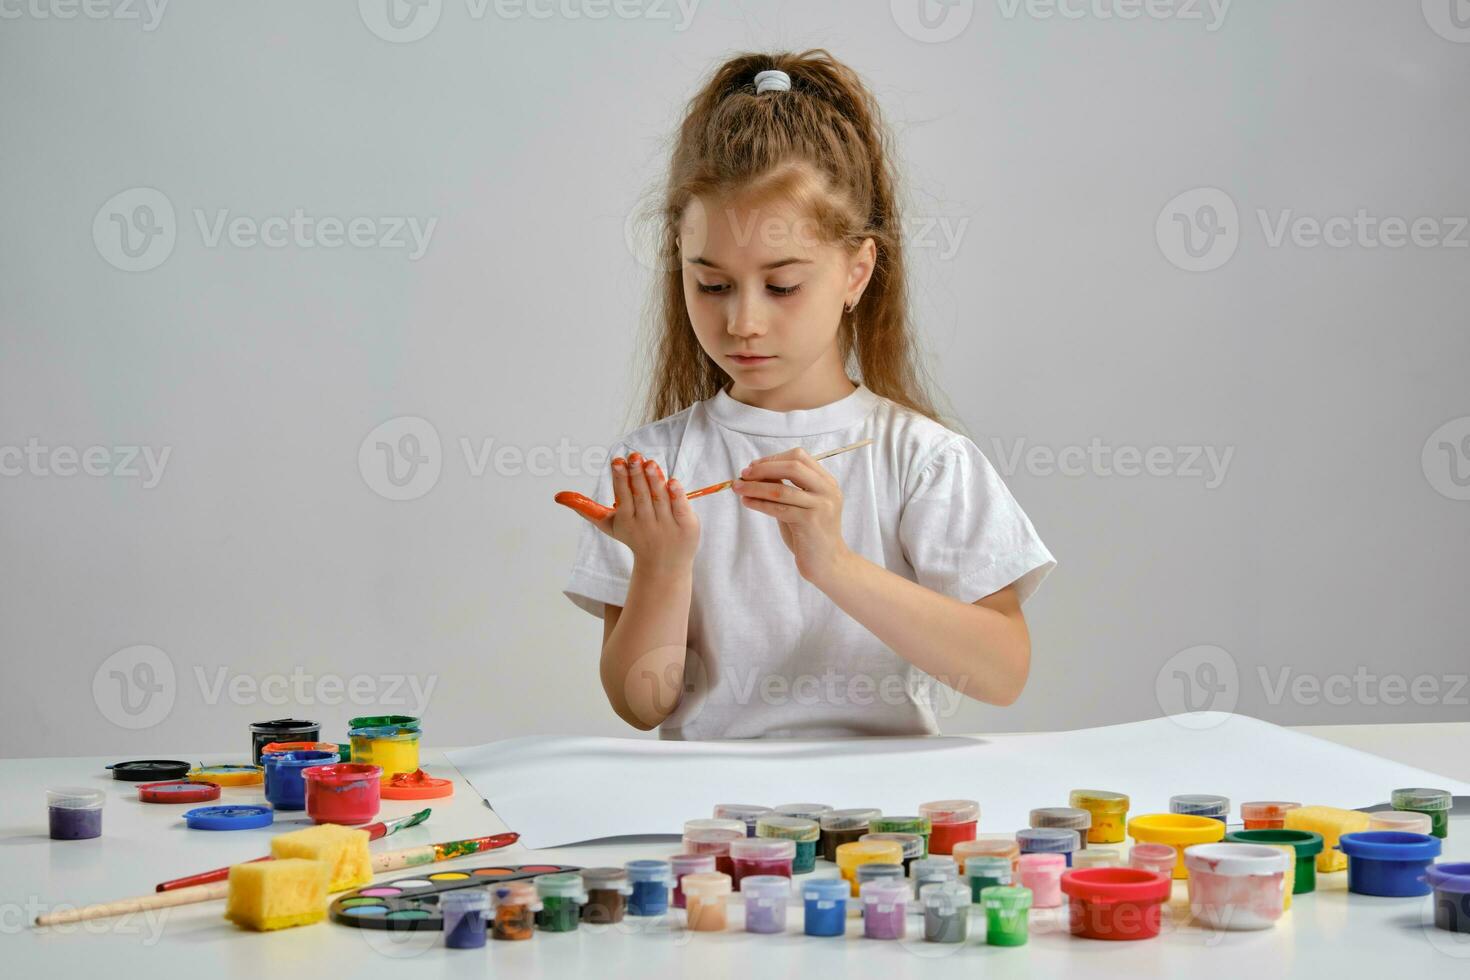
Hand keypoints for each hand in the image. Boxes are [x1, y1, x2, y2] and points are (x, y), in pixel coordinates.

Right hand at [558, 452, 698, 572]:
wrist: (664, 566)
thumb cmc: (634, 537)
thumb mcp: (609, 525)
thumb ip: (587, 509)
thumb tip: (558, 496)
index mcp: (627, 521)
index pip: (623, 497)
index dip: (620, 479)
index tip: (617, 461)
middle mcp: (646, 524)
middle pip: (640, 496)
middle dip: (636, 476)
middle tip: (634, 457)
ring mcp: (667, 526)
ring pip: (659, 500)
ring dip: (654, 481)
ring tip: (649, 463)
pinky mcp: (686, 526)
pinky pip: (680, 508)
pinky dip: (677, 495)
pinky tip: (672, 480)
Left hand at [732, 447, 852, 586]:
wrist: (828, 564)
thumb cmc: (810, 534)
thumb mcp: (801, 505)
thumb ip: (786, 488)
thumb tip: (756, 472)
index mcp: (827, 482)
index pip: (799, 457)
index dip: (773, 459)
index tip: (753, 466)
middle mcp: (827, 490)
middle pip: (793, 466)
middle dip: (764, 468)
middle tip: (743, 474)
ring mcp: (821, 506)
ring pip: (781, 489)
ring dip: (755, 487)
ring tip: (737, 488)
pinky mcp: (810, 522)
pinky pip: (778, 508)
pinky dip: (759, 503)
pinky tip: (747, 502)